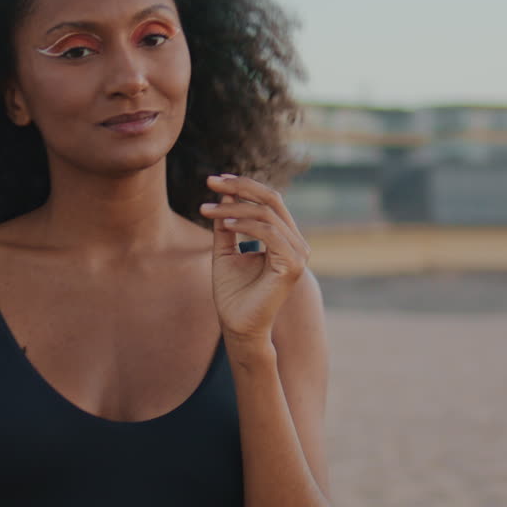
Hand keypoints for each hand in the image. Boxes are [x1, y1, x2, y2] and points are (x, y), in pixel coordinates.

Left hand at [200, 175, 310, 347]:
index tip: (215, 180)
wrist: (238, 326)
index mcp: (285, 238)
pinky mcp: (293, 265)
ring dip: (234, 207)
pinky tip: (224, 223)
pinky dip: (245, 224)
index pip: (269, 200)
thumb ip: (228, 225)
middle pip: (272, 199)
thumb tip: (225, 194)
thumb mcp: (226, 251)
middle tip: (211, 182)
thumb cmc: (233, 293)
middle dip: (240, 187)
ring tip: (208, 209)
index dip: (243, 185)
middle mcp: (296, 243)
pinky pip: (269, 233)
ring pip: (268, 214)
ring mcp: (299, 254)